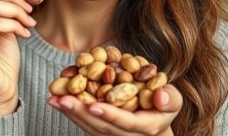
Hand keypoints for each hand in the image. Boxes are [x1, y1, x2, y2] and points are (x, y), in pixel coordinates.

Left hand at [47, 84, 182, 135]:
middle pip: (101, 127)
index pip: (126, 123)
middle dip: (80, 113)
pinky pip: (84, 124)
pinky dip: (71, 113)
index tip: (94, 105)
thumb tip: (160, 96)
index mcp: (145, 128)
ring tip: (54, 99)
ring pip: (89, 127)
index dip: (110, 115)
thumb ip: (170, 98)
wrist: (155, 125)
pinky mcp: (101, 133)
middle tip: (62, 99)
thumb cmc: (164, 107)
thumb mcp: (174, 100)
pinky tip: (57, 101)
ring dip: (70, 114)